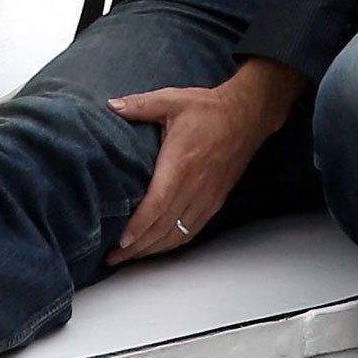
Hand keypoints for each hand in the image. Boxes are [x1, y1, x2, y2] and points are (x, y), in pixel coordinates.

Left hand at [105, 59, 308, 264]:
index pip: (157, 204)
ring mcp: (206, 196)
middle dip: (137, 247)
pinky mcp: (215, 200)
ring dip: (153, 249)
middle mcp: (195, 186)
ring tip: (130, 257)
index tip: (122, 241)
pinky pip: (192, 229)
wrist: (246, 116)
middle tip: (114, 257)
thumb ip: (139, 105)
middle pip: (163, 227)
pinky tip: (159, 246)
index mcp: (180, 164)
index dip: (139, 227)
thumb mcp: (171, 100)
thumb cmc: (209, 109)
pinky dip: (173, 242)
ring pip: (178, 233)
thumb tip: (111, 106)